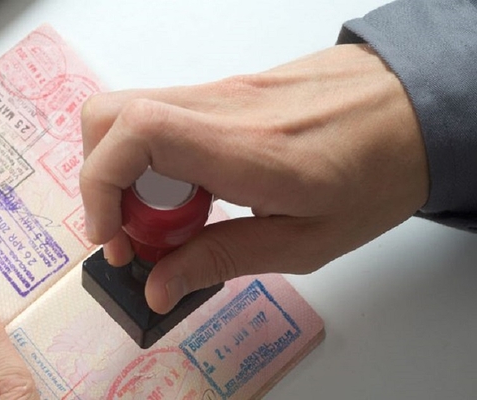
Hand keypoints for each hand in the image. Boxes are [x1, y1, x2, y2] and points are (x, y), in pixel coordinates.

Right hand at [80, 44, 428, 313]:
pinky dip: (151, 159)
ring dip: (126, 172)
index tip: (109, 233)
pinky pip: (158, 117)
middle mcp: (219, 107)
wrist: (412, 109)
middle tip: (136, 232)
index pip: (135, 134)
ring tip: (168, 216)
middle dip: (103, 184)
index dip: (99, 184)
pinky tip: (190, 191)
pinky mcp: (218, 92)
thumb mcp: (305, 240)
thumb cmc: (376, 172)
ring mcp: (216, 91)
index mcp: (246, 149)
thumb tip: (159, 285)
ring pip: (127, 116)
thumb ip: (222, 260)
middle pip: (108, 116)